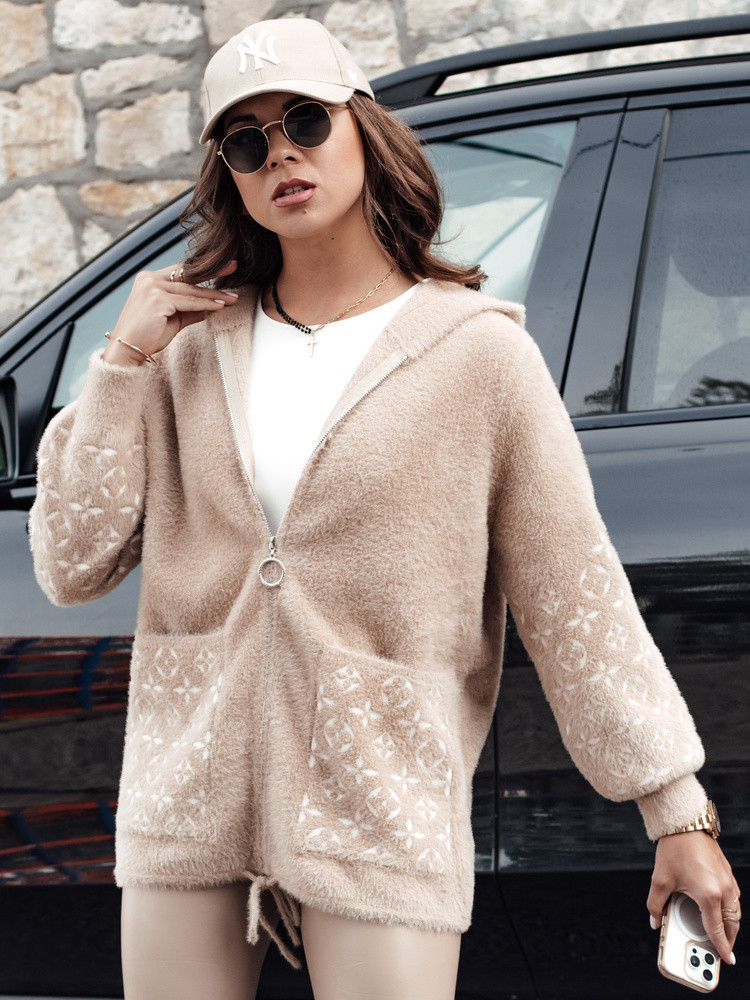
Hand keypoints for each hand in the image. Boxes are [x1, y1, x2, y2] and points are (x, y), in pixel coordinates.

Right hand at [104, 259, 239, 364]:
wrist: (127, 351)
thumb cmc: (147, 336)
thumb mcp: (173, 319)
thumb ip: (190, 310)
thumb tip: (212, 306)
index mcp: (150, 279)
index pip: (181, 270)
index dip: (203, 268)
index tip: (223, 265)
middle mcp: (149, 279)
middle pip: (188, 276)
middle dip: (214, 274)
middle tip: (234, 268)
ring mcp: (152, 288)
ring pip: (190, 290)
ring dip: (214, 295)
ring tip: (231, 298)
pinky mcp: (157, 300)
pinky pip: (188, 302)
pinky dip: (205, 304)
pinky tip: (219, 306)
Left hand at [647, 830, 740, 964]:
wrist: (686, 823)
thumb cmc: (674, 849)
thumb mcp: (660, 879)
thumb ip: (655, 904)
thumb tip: (654, 920)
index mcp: (709, 895)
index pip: (716, 929)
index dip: (721, 947)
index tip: (726, 960)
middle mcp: (723, 889)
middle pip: (731, 923)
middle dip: (728, 939)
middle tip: (723, 950)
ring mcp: (728, 880)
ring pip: (736, 911)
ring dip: (731, 924)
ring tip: (722, 933)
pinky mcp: (728, 872)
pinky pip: (734, 897)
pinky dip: (731, 909)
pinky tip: (722, 910)